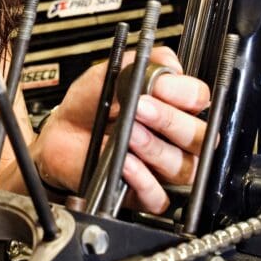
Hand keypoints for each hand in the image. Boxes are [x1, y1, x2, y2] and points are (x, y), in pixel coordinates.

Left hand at [33, 46, 209, 213]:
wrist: (61, 131)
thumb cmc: (89, 103)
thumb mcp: (109, 73)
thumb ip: (140, 63)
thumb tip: (170, 67)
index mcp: (172, 104)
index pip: (199, 100)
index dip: (184, 94)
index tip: (160, 85)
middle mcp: (173, 137)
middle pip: (199, 137)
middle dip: (170, 120)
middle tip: (140, 107)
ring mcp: (162, 166)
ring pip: (183, 167)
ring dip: (154, 147)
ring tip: (128, 132)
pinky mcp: (144, 191)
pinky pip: (158, 196)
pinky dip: (144, 180)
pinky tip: (126, 162)